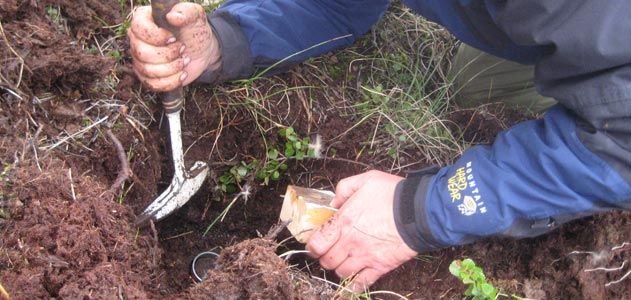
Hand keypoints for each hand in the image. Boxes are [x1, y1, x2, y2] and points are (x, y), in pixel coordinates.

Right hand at [128, 3, 219, 91]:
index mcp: (144, 20)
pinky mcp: (148, 76)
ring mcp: (140, 59)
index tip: (173, 38)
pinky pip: (152, 85)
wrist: (202, 49)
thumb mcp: (195, 16)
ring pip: (148, 70)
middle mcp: (137, 39)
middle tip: (183, 49)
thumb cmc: (194, 29)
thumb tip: (172, 17)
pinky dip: (171, 82)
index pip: (138, 29)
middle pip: (142, 53)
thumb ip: (186, 11)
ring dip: (172, 68)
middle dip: (167, 54)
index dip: (156, 37)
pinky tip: (182, 74)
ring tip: (185, 60)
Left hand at [306, 170, 417, 291]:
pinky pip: (361, 284)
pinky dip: (353, 285)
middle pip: (326, 261)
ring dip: (339, 268)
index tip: (316, 243)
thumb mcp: (366, 179)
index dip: (313, 245)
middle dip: (325, 257)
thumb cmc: (394, 194)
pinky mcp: (380, 266)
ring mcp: (364, 257)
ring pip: (340, 273)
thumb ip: (344, 189)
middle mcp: (350, 242)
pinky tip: (353, 281)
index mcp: (343, 221)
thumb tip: (334, 203)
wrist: (420, 210)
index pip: (316, 243)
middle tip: (330, 251)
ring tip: (344, 261)